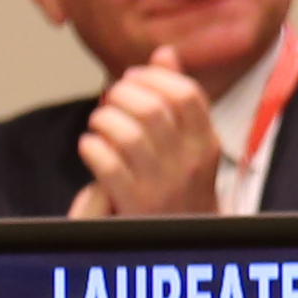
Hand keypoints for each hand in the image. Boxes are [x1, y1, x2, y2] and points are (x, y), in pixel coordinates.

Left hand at [65, 59, 224, 216]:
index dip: (151, 77)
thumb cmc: (179, 187)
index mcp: (206, 143)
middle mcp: (189, 163)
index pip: (186, 94)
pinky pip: (106, 165)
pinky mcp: (134, 205)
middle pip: (152, 108)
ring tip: (99, 123)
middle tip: (109, 99)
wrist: (181, 244)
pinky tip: (91, 148)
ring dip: (104, 120)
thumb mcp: (191, 143)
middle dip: (121, 95)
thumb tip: (165, 53)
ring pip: (127, 134)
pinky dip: (91, 148)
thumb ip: (178, 98)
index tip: (132, 78)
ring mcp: (162, 186)